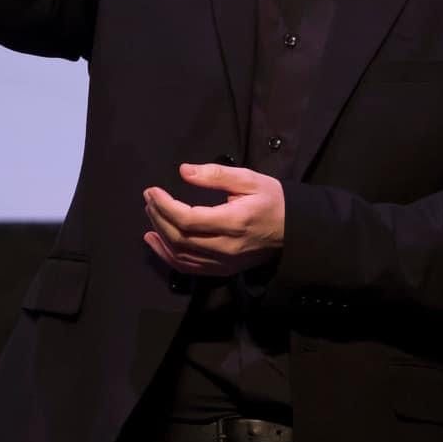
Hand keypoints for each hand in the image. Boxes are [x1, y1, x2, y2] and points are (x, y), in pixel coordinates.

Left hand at [142, 163, 285, 276]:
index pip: (187, 219)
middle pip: (179, 238)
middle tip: (149, 199)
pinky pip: (188, 268)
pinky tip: (156, 242)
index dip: (165, 206)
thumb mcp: (249, 179)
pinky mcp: (222, 270)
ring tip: (150, 215)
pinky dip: (167, 256)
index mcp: (233, 222)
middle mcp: (225, 247)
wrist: (293, 230)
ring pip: (180, 256)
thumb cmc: (272, 200)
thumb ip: (216, 174)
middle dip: (158, 217)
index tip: (152, 191)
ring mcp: (223, 263)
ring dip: (159, 237)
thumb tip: (184, 171)